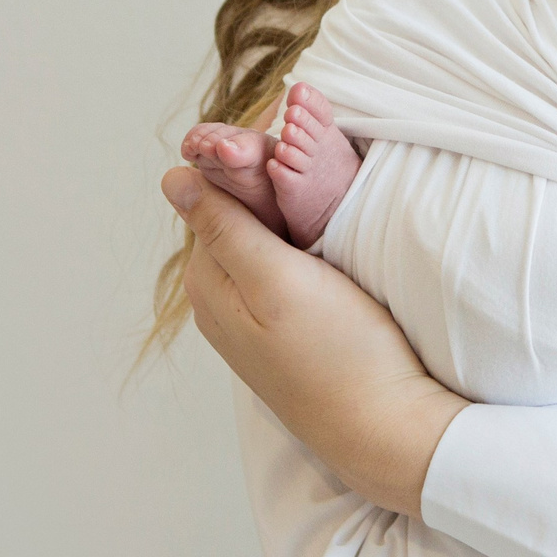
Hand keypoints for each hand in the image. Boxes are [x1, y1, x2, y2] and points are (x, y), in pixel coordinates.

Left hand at [168, 166, 466, 515]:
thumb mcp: (277, 279)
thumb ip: (225, 228)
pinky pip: (283, 260)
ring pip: (262, 233)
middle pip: (236, 211)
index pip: (212, 191)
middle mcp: (221, 298)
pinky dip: (302, 233)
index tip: (293, 128)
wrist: (385, 427)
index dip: (249, 155)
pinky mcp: (290, 325)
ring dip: (287, 203)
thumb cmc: (338, 352)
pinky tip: (333, 225)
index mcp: (209, 280)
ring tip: (328, 175)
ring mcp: (255, 316)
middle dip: (267, 176)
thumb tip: (171, 177)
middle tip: (318, 146)